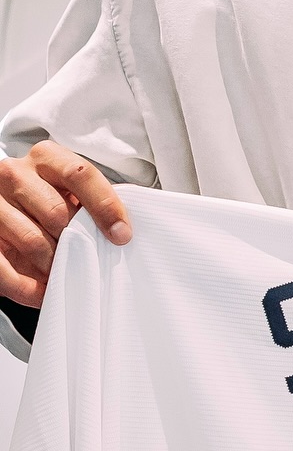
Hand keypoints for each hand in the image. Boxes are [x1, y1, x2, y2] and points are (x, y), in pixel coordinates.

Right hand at [0, 140, 131, 305]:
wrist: (8, 206)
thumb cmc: (50, 200)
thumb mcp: (70, 192)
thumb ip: (91, 202)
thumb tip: (122, 231)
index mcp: (46, 157)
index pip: (80, 175)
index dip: (105, 205)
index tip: (121, 235)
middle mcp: (15, 174)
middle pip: (56, 212)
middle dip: (77, 242)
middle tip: (88, 259)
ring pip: (32, 240)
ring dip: (55, 265)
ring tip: (67, 274)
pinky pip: (3, 267)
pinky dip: (26, 287)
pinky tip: (43, 293)